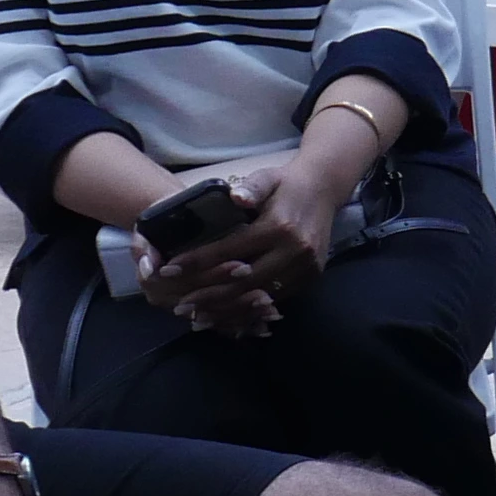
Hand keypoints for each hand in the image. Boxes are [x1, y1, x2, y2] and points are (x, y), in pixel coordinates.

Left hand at [143, 160, 334, 332]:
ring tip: (198, 318)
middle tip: (179, 307)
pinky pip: (274, 299)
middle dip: (208, 296)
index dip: (198, 261)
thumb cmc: (287, 183)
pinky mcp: (310, 278)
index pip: (231, 249)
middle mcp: (294, 251)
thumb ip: (251, 187)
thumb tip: (236, 197)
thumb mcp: (267, 177)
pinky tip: (226, 314)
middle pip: (243, 282)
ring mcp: (305, 268)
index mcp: (280, 227)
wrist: (325, 189)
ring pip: (258, 297)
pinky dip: (247, 309)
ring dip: (226, 310)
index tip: (169, 270)